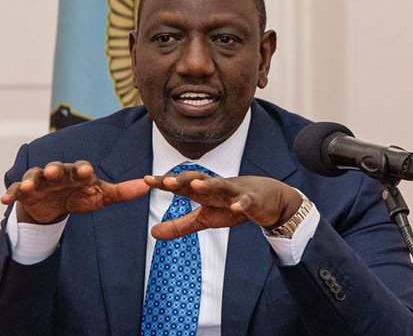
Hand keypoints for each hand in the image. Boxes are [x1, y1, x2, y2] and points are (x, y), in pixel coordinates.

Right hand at [1, 160, 150, 223]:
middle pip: (56, 168)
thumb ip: (122, 192)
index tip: (87, 172)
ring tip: (30, 186)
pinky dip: (11, 193)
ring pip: (35, 176)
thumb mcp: (100, 197)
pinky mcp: (25, 192)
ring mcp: (40, 181)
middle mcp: (58, 173)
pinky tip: (4, 200)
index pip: (81, 168)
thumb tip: (148, 185)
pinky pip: (17, 191)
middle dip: (55, 170)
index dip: (83, 170)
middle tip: (55, 172)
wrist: (53, 207)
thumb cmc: (79, 197)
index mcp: (77, 173)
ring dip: (32, 180)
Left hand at [143, 172, 302, 239]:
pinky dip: (240, 204)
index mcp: (203, 191)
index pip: (181, 185)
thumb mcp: (203, 218)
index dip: (165, 183)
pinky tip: (234, 207)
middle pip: (197, 180)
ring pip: (220, 186)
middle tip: (166, 182)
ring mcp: (234, 192)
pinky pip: (245, 202)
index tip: (146, 180)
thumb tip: (153, 233)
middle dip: (182, 180)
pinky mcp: (251, 201)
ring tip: (196, 186)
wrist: (267, 200)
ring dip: (208, 185)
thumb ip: (179, 226)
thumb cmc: (231, 206)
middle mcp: (216, 187)